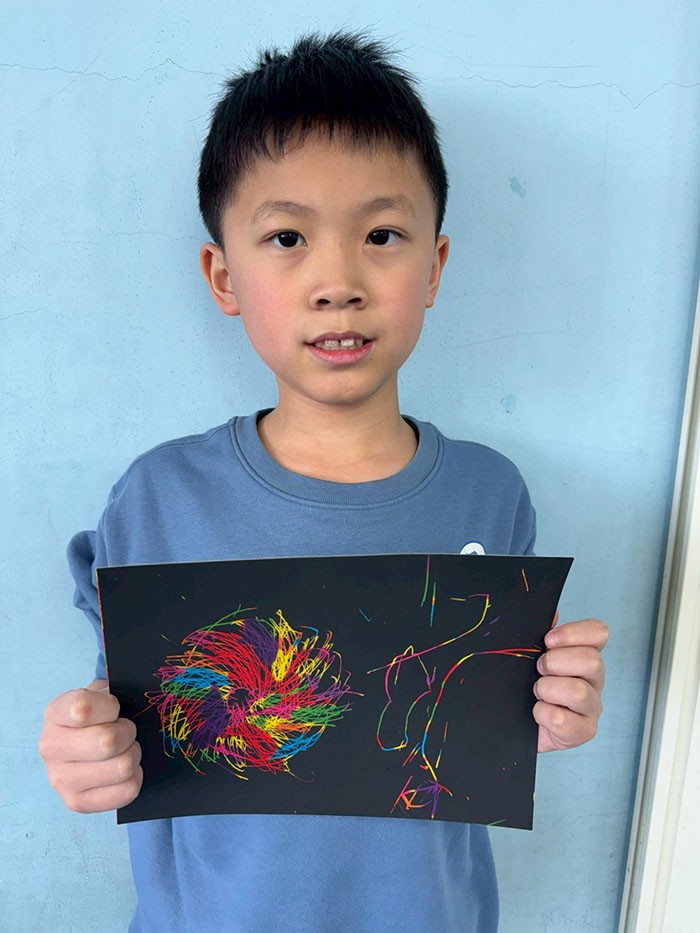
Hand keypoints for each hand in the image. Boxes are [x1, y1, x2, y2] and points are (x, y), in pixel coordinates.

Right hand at [39, 680, 142, 811]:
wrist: (88, 738)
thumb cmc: (102, 713)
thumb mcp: (104, 692)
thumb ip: (116, 691)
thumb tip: (140, 703)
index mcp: (55, 712)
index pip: (83, 709)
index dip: (111, 707)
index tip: (114, 708)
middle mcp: (51, 747)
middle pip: (107, 742)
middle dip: (128, 732)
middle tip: (126, 730)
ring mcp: (60, 779)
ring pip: (122, 767)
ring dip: (133, 755)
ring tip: (125, 749)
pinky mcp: (76, 802)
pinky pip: (127, 791)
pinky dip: (135, 778)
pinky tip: (123, 771)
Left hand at [533, 615, 608, 752]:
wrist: (517, 723)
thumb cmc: (528, 686)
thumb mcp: (531, 655)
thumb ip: (540, 632)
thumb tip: (551, 613)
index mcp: (584, 654)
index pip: (599, 633)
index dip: (573, 633)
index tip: (548, 640)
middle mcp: (593, 679)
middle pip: (592, 660)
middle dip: (555, 663)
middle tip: (538, 669)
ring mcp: (591, 707)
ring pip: (578, 692)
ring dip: (548, 689)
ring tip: (537, 692)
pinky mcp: (583, 731)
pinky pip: (563, 721)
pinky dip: (543, 714)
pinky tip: (537, 712)